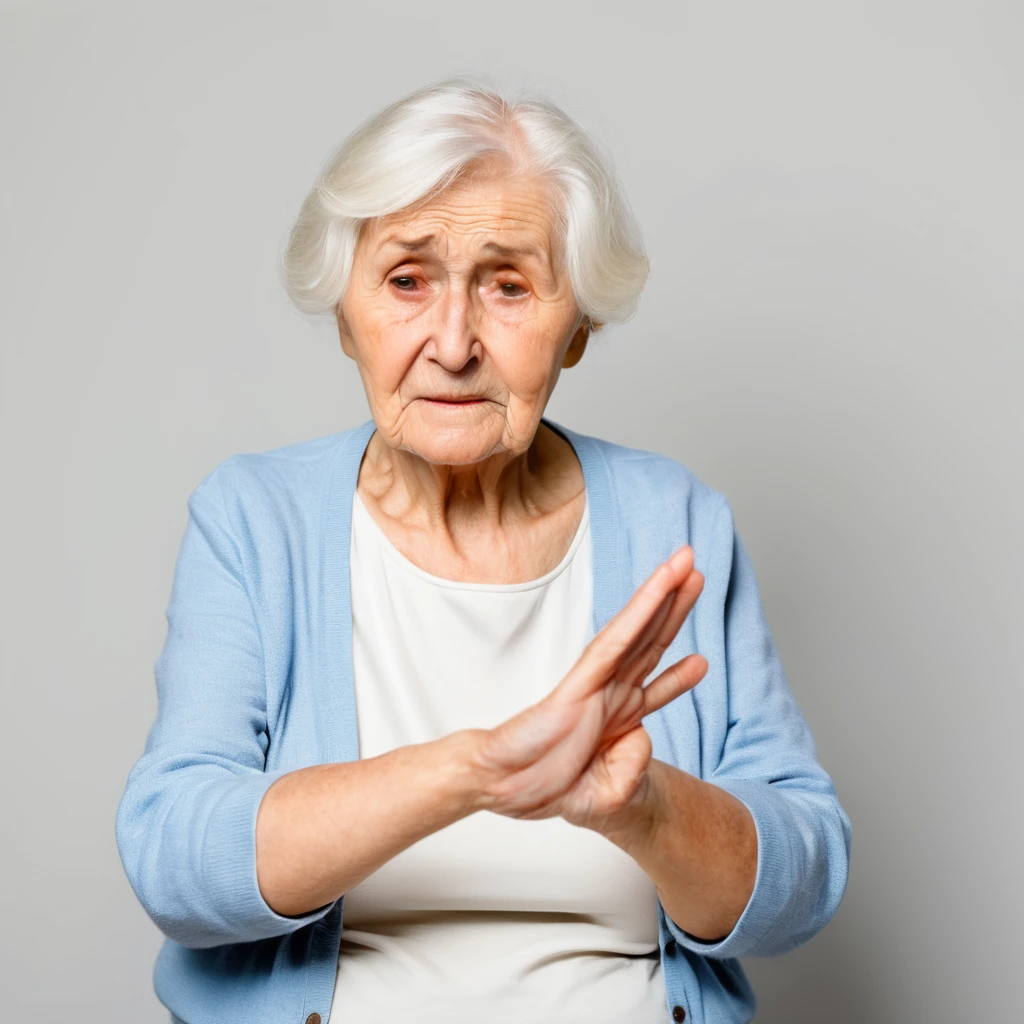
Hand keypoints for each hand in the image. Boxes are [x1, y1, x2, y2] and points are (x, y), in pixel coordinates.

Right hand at [469, 544, 707, 828]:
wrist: (505, 789)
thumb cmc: (546, 790)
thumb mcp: (607, 797)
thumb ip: (633, 770)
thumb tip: (642, 734)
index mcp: (615, 721)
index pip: (653, 689)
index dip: (680, 675)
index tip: (703, 661)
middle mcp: (610, 695)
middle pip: (651, 644)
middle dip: (676, 609)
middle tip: (696, 572)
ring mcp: (596, 684)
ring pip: (638, 631)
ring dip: (663, 595)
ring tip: (686, 562)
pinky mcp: (580, 681)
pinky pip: (615, 641)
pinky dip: (639, 612)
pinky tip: (659, 588)